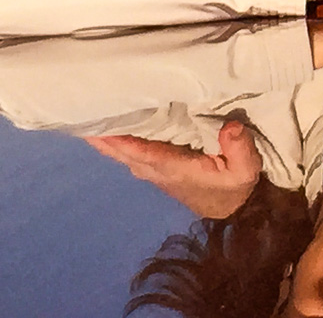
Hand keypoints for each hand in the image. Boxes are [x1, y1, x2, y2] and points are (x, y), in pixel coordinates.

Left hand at [84, 120, 260, 218]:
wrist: (230, 208)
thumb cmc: (234, 185)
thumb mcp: (245, 170)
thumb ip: (240, 149)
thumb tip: (230, 127)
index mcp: (176, 169)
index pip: (144, 153)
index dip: (122, 141)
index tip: (100, 127)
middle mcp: (158, 170)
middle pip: (123, 153)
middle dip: (101, 136)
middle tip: (78, 113)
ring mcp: (153, 171)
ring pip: (121, 154)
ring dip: (103, 139)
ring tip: (84, 116)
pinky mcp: (155, 168)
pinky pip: (127, 153)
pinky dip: (112, 142)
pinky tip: (102, 129)